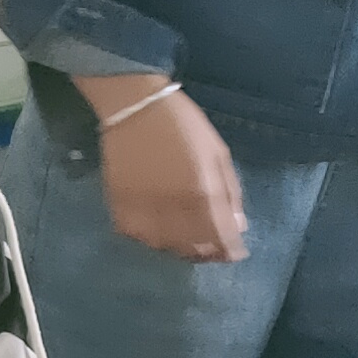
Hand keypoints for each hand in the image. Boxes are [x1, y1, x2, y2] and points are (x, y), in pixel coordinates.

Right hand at [79, 79, 246, 262]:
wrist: (135, 105)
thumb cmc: (183, 124)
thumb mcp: (218, 153)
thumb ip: (230, 193)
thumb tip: (238, 227)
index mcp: (204, 192)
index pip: (222, 237)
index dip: (231, 250)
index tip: (234, 251)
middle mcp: (175, 205)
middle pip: (194, 247)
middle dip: (208, 253)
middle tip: (212, 249)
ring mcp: (144, 206)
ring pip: (164, 245)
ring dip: (179, 248)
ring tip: (186, 241)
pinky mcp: (119, 202)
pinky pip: (135, 234)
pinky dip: (148, 238)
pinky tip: (157, 231)